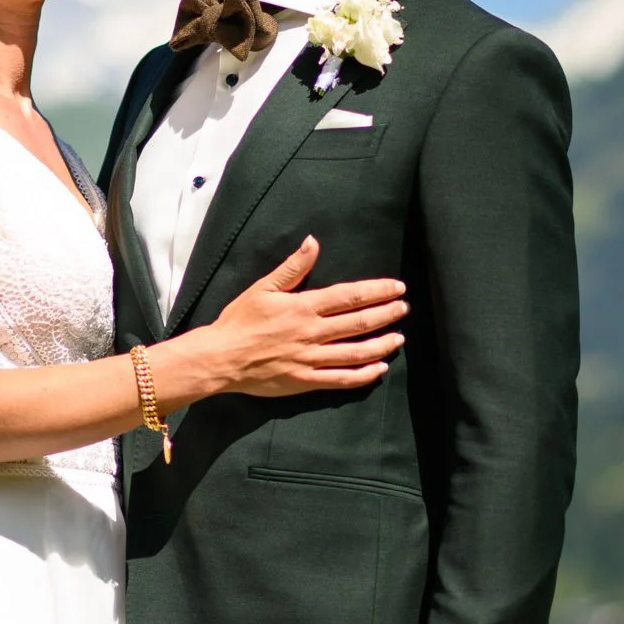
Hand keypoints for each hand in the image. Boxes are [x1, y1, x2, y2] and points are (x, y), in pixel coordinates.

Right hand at [208, 235, 407, 395]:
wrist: (219, 358)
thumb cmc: (238, 321)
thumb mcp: (262, 288)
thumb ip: (292, 267)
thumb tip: (313, 243)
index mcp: (303, 307)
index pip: (349, 296)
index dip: (377, 291)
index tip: (397, 288)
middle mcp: (311, 333)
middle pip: (358, 323)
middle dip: (386, 314)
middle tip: (403, 309)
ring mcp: (310, 359)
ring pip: (355, 352)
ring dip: (381, 344)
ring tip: (399, 337)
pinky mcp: (305, 381)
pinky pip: (341, 380)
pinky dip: (363, 375)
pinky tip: (379, 369)